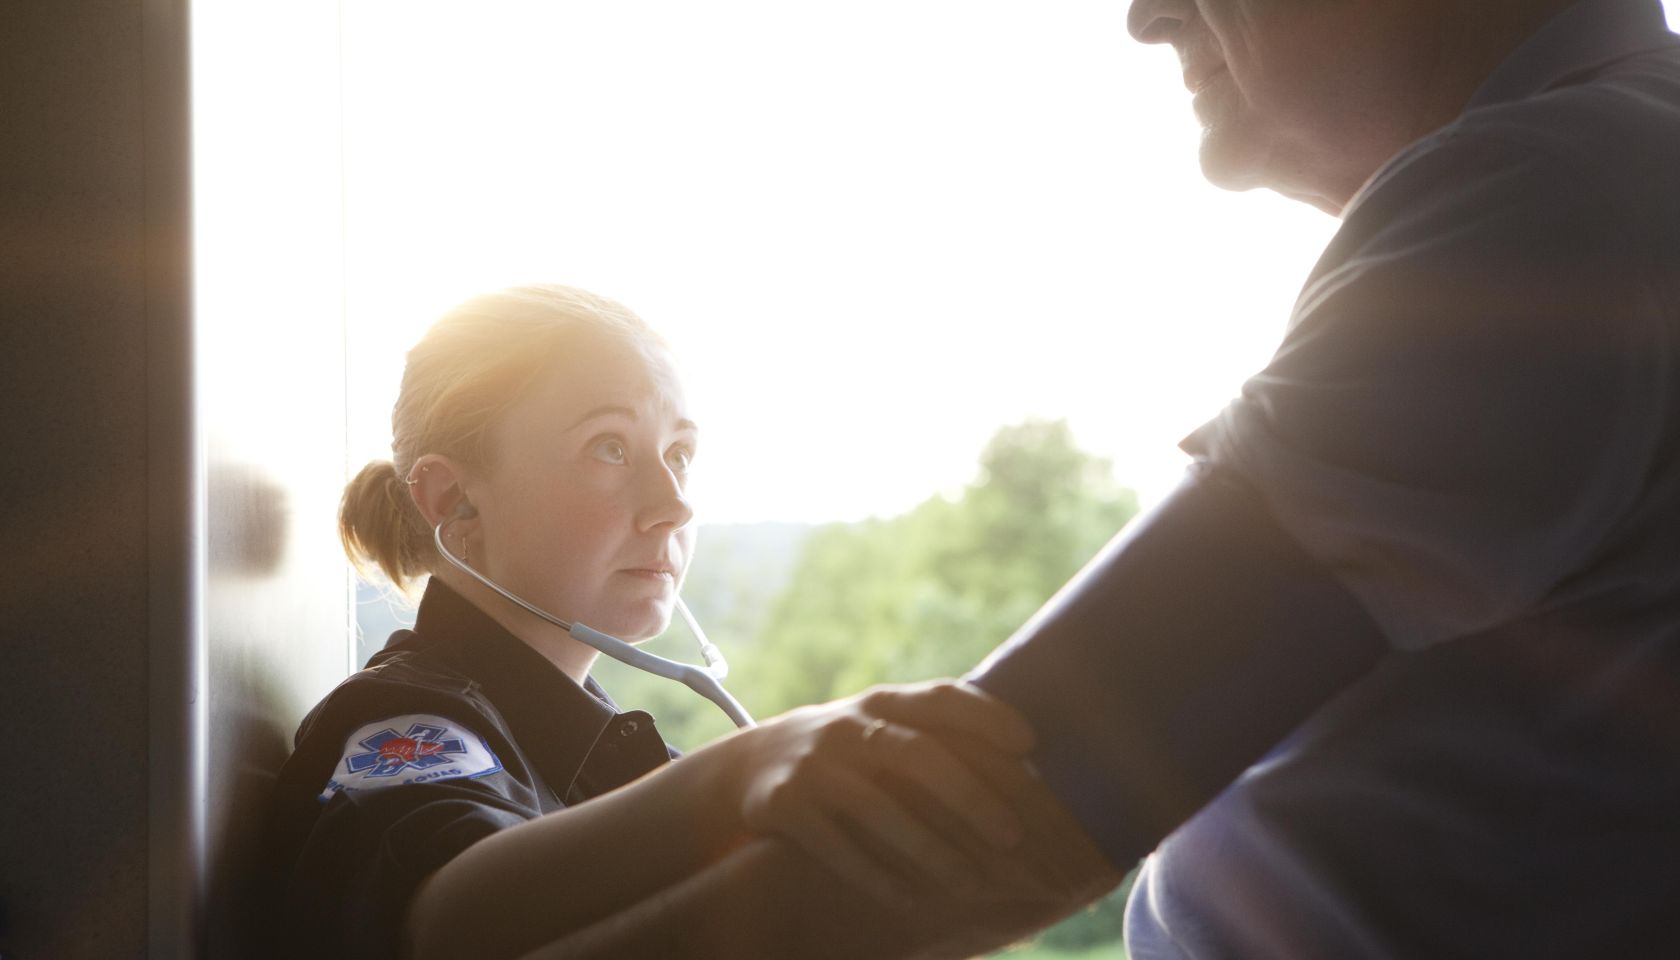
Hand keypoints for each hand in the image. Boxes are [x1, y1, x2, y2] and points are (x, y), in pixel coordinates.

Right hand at [729, 680, 1034, 906]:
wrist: (752, 766)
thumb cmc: (850, 752)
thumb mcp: (884, 728)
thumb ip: (939, 736)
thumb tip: (1030, 768)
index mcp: (884, 703)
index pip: (940, 698)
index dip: (985, 716)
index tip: (1030, 744)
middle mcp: (849, 726)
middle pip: (918, 755)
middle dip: (970, 796)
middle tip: (1014, 835)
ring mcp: (815, 764)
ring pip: (878, 807)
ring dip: (929, 849)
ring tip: (970, 883)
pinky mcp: (784, 804)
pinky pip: (836, 845)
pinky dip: (875, 875)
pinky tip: (910, 899)